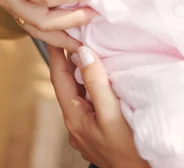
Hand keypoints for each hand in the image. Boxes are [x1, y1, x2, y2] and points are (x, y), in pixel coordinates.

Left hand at [49, 45, 148, 167]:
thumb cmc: (129, 150)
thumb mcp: (111, 114)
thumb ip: (97, 83)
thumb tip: (84, 53)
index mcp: (75, 117)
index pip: (59, 78)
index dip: (56, 53)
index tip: (54, 33)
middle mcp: (77, 122)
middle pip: (68, 83)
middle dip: (69, 58)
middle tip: (73, 34)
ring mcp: (87, 127)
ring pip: (81, 91)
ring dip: (83, 70)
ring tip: (90, 48)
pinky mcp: (99, 129)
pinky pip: (92, 99)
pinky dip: (94, 83)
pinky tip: (106, 76)